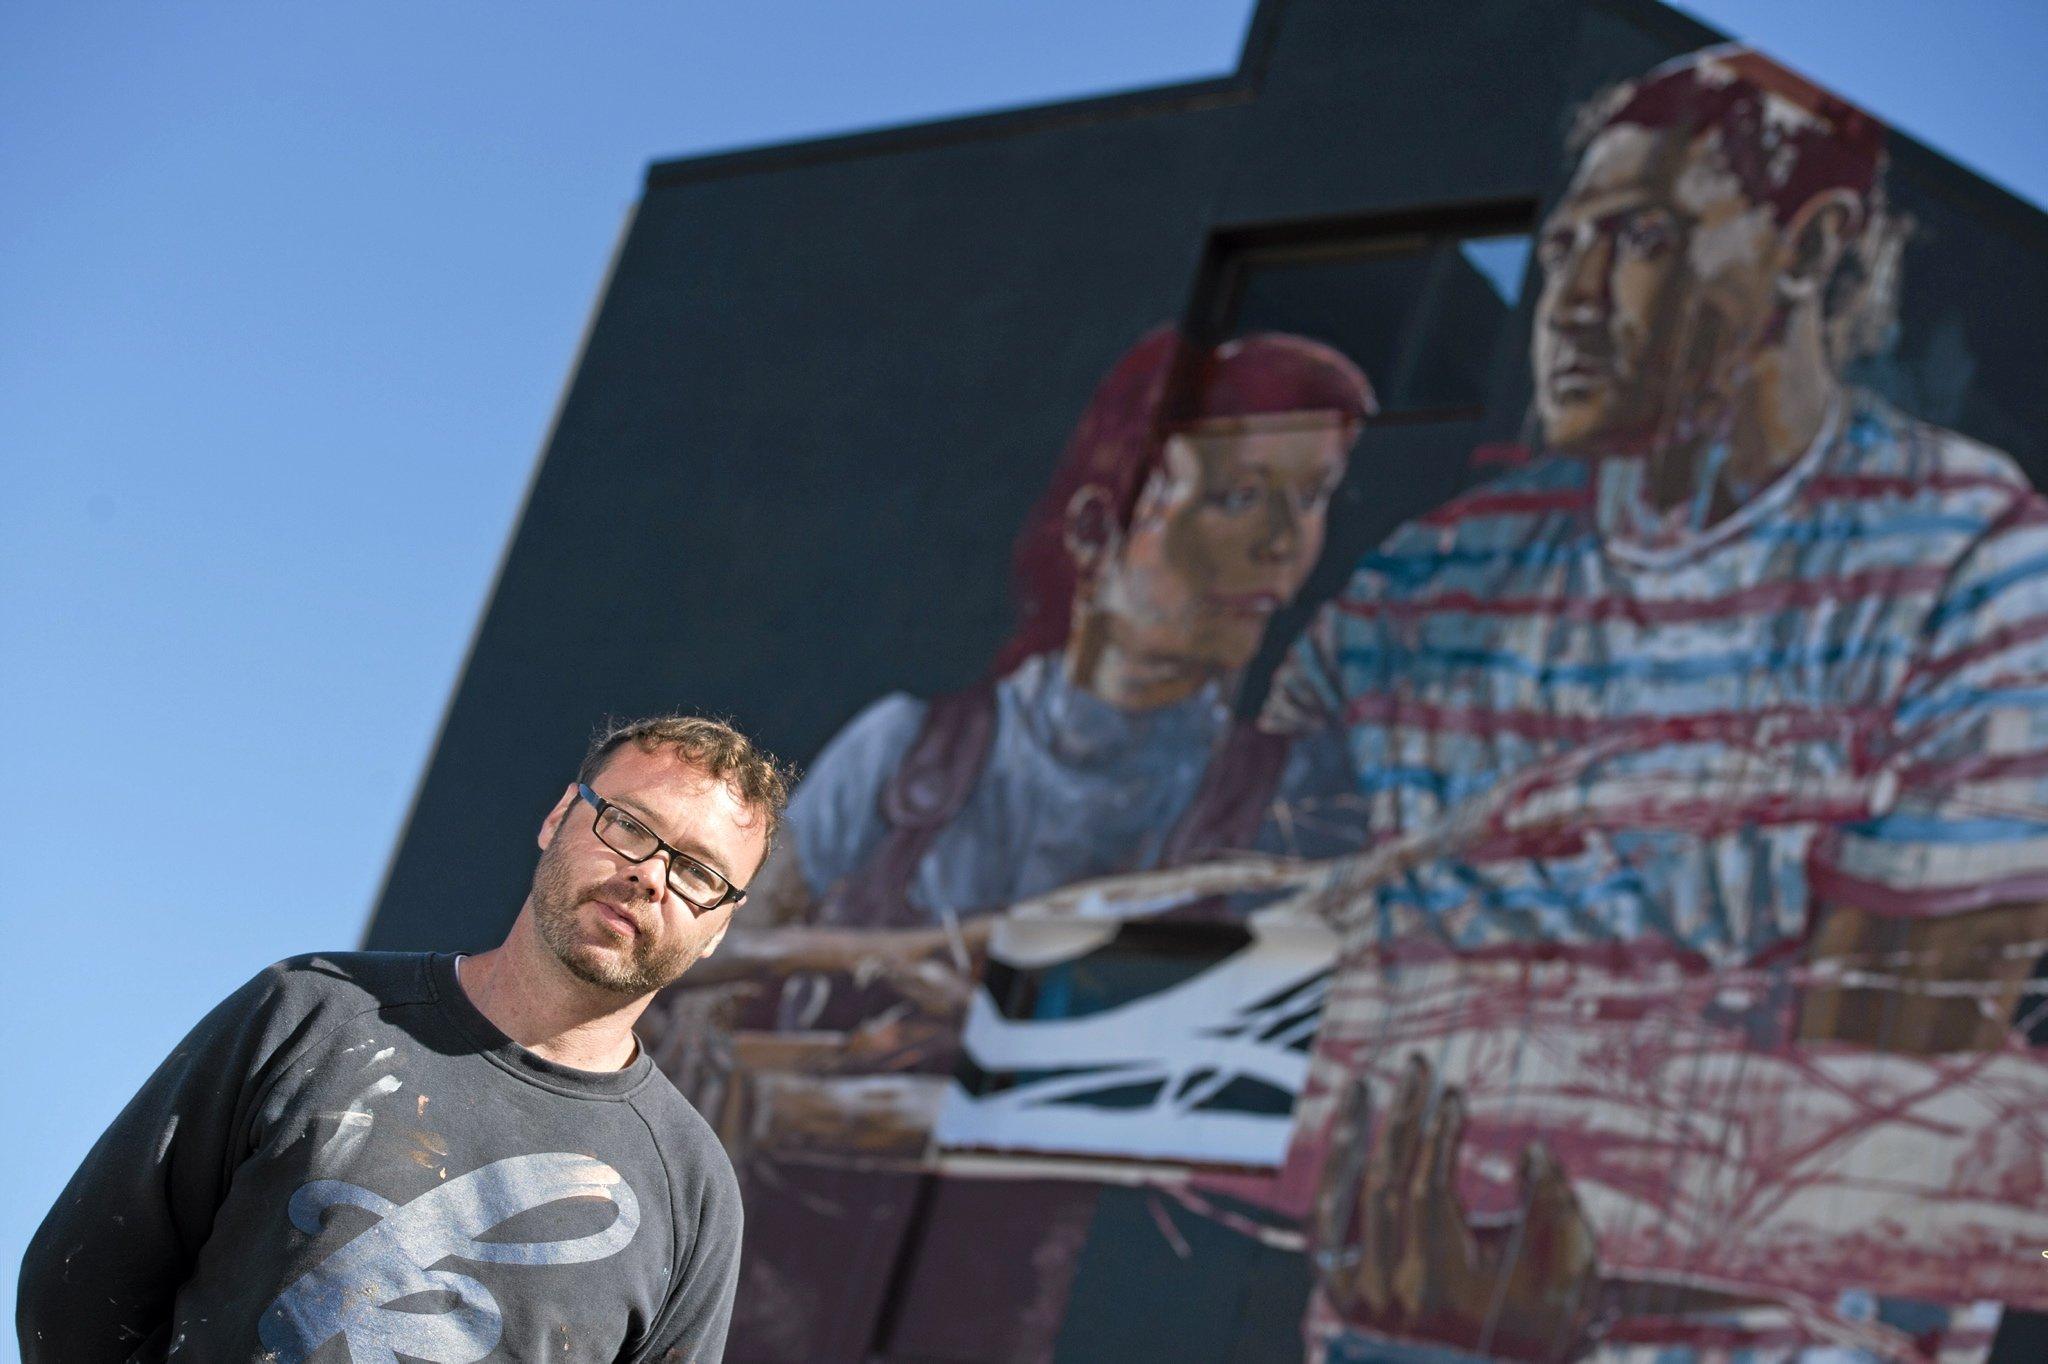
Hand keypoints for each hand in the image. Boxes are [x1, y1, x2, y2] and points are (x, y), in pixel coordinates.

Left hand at [1311, 1054, 1601, 1362]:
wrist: (1494, 1363)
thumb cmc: (1541, 1307)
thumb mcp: (1567, 1264)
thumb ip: (1555, 1208)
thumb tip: (1532, 1151)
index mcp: (1443, 1289)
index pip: (1428, 1194)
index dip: (1439, 1137)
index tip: (1452, 1092)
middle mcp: (1391, 1292)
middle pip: (1386, 1184)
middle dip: (1404, 1118)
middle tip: (1417, 1064)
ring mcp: (1357, 1291)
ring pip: (1344, 1196)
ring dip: (1352, 1134)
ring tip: (1362, 1085)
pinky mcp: (1339, 1286)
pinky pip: (1327, 1217)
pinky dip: (1334, 1170)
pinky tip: (1345, 1129)